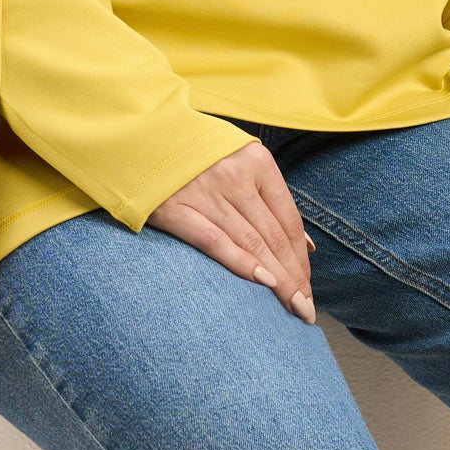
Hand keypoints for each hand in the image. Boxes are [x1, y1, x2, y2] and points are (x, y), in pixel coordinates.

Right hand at [149, 140, 316, 319]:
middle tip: (306, 309)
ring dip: (277, 280)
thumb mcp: (241, 163)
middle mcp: (234, 175)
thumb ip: (271, 199)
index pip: (289, 220)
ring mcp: (205, 192)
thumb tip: (307, 246)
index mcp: (256, 161)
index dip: (302, 258)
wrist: (141, 140)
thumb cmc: (199, 157)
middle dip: (294, 277)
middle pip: (274, 236)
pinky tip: (263, 283)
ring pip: (251, 243)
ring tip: (292, 306)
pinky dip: (241, 264)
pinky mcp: (175, 209)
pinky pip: (214, 242)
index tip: (308, 287)